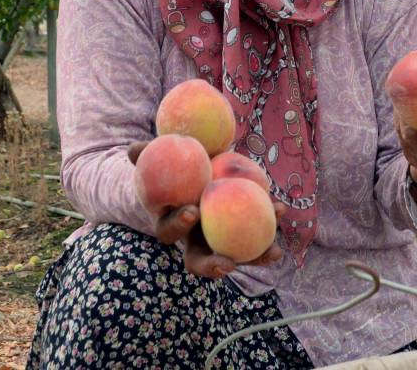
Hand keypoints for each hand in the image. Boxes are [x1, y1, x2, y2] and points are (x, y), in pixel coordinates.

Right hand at [127, 141, 286, 278]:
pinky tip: (282, 209)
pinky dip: (271, 223)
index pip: (168, 233)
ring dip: (256, 257)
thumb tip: (133, 150)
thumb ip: (146, 153)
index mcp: (172, 221)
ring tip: (274, 253)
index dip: (178, 226)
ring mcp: (220, 236)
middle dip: (214, 266)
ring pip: (236, 254)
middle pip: (201, 260)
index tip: (193, 211)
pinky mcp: (243, 228)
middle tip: (230, 263)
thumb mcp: (162, 154)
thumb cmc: (178, 160)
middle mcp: (195, 236)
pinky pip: (257, 232)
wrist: (201, 161)